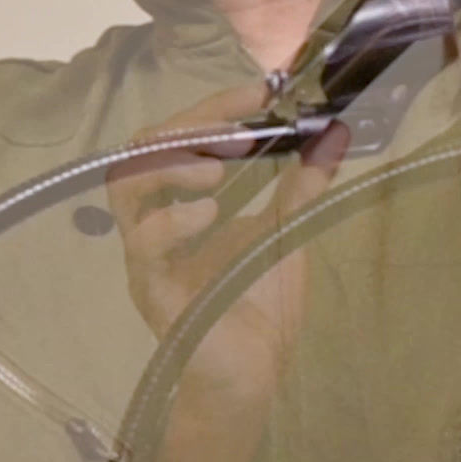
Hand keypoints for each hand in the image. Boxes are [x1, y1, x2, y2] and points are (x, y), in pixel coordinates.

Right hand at [107, 83, 346, 461]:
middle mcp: (157, 220)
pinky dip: (174, 222)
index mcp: (185, 199)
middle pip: (142, 150)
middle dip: (188, 128)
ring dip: (170, 168)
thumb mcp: (286, 232)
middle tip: (238, 131)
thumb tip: (334, 133)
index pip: (182, 135)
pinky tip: (209, 217)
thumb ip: (302, 186)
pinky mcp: (150, 288)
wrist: (253, 373)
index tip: (260, 89)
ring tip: (217, 171)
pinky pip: (143, 244)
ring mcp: (147, 254)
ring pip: (126, 188)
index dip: (216, 107)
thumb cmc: (260, 306)